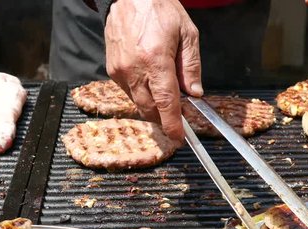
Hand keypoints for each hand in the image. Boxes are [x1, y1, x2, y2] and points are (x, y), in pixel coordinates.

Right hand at [104, 0, 202, 142]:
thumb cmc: (160, 9)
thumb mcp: (187, 34)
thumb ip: (191, 66)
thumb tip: (195, 94)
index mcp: (156, 60)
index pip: (166, 102)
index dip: (173, 124)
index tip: (179, 138)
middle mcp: (134, 69)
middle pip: (150, 108)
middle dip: (164, 118)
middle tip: (178, 118)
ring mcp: (120, 71)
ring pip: (138, 103)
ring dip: (153, 106)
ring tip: (166, 94)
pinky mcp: (112, 70)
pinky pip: (129, 92)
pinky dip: (142, 94)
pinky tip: (151, 82)